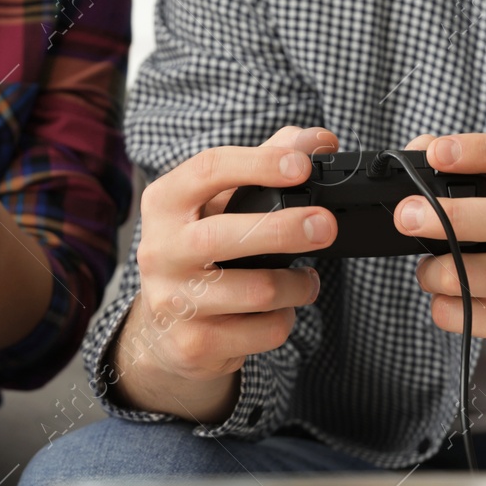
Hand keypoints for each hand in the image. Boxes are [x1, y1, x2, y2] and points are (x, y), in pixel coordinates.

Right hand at [110, 126, 339, 420]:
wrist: (162, 332)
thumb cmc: (201, 254)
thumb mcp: (220, 204)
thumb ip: (268, 164)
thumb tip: (320, 141)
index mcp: (164, 203)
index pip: (207, 170)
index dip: (259, 163)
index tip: (303, 165)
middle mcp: (159, 251)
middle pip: (225, 236)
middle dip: (284, 229)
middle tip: (326, 225)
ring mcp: (172, 301)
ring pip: (256, 292)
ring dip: (298, 286)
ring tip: (306, 280)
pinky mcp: (194, 344)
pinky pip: (263, 331)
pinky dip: (284, 319)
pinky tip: (278, 311)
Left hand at [395, 133, 485, 398]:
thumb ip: (475, 174)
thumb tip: (417, 150)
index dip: (482, 150)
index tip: (438, 152)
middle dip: (450, 216)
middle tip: (406, 215)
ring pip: (467, 276)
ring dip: (431, 271)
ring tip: (433, 268)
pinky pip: (458, 315)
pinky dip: (441, 305)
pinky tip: (454, 299)